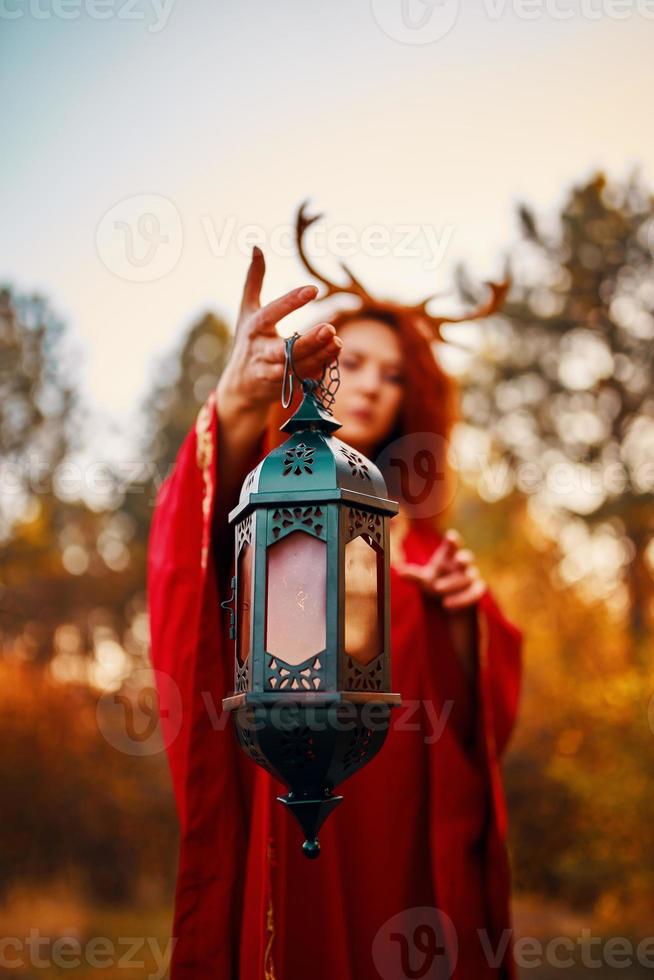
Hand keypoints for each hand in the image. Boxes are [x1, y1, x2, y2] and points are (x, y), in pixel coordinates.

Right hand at [217, 246, 341, 415]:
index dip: (290, 302)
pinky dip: (318, 368)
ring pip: (296, 367)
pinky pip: (303, 378)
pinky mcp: (282, 388)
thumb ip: (254, 280)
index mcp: (253, 328)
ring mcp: (271, 372)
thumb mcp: (246, 310)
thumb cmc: (247, 342)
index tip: (313, 289)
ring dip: (318, 355)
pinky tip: (333, 354)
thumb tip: (256, 246)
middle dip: (306, 341)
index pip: (271, 313)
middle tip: (330, 328)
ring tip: (337, 341)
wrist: (240, 388)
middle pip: (283, 350)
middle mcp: (260, 352)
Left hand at [394, 529, 486, 610]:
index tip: (451, 536)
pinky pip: (475, 593)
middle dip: (463, 558)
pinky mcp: (477, 591)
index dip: (453, 541)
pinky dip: (462, 599)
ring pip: (468, 577)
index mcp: (449, 557)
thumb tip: (398, 571)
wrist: (449, 602)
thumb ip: (413, 575)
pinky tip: (448, 604)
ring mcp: (472, 577)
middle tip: (457, 560)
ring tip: (437, 589)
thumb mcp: (423, 580)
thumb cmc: (436, 583)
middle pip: (466, 557)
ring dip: (454, 583)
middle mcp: (462, 565)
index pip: (453, 545)